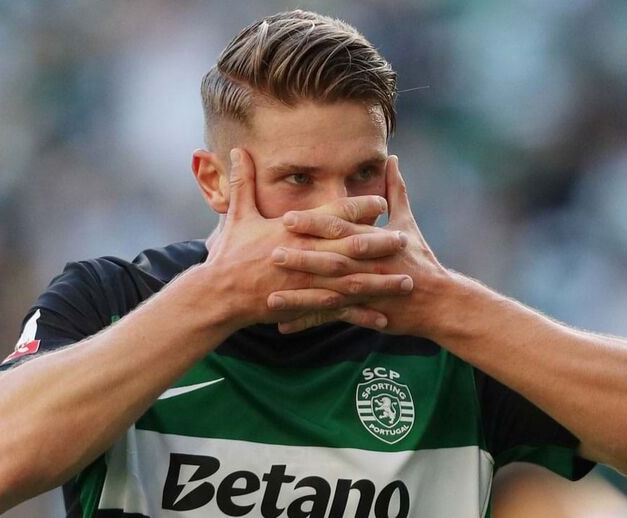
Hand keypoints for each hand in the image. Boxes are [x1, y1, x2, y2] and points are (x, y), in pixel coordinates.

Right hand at [204, 149, 414, 330]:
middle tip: (404, 240)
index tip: (382, 202)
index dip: (359, 207)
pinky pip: (339, 309)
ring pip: (352, 280)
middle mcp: (306, 254)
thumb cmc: (230, 254)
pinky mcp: (305, 303)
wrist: (219, 293)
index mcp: (294, 230)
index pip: (332, 214)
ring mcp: (308, 281)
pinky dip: (362, 313)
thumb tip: (236, 152)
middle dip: (380, 244)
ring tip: (406, 280)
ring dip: (381, 280)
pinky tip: (383, 317)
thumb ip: (243, 183)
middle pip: (350, 246)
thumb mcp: (237, 215)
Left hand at [270, 155, 451, 334]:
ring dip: (300, 295)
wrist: (438, 300)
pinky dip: (308, 321)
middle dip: (302, 257)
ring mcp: (365, 291)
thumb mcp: (407, 223)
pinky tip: (283, 326)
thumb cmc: (420, 259)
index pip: (341, 228)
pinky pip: (332, 318)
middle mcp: (368, 265)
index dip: (315, 222)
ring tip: (272, 296)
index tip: (288, 217)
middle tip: (272, 253)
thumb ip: (395, 190)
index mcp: (374, 240)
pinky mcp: (363, 313)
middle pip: (332, 259)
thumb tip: (392, 158)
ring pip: (329, 292)